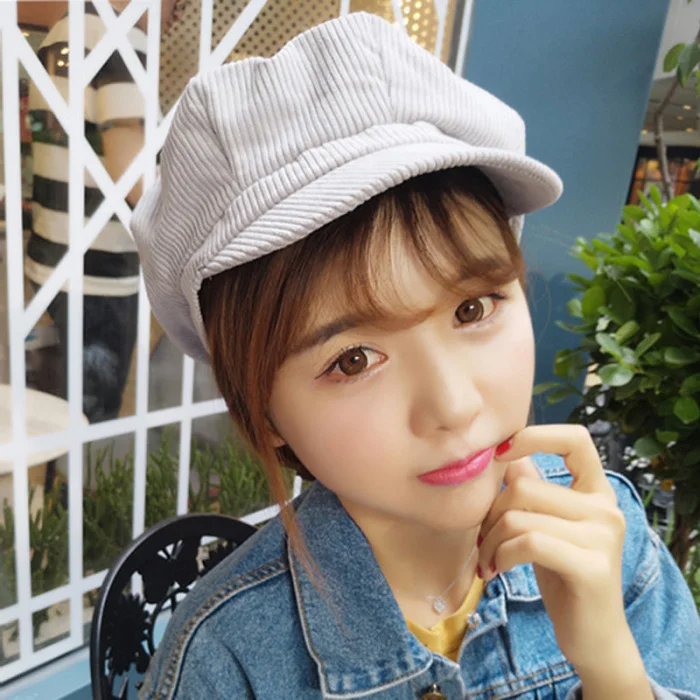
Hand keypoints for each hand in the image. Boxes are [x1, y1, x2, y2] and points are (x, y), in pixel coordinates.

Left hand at [477, 425, 634, 676]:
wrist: (593, 638)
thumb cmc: (563, 576)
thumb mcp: (547, 526)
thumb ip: (534, 489)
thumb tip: (508, 454)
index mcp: (598, 491)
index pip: (575, 439)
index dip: (535, 435)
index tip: (499, 452)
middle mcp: (606, 508)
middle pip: (524, 485)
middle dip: (490, 513)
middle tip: (483, 541)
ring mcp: (603, 537)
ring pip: (518, 515)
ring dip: (490, 540)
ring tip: (488, 560)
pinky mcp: (592, 567)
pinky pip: (528, 542)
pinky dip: (501, 555)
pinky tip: (496, 571)